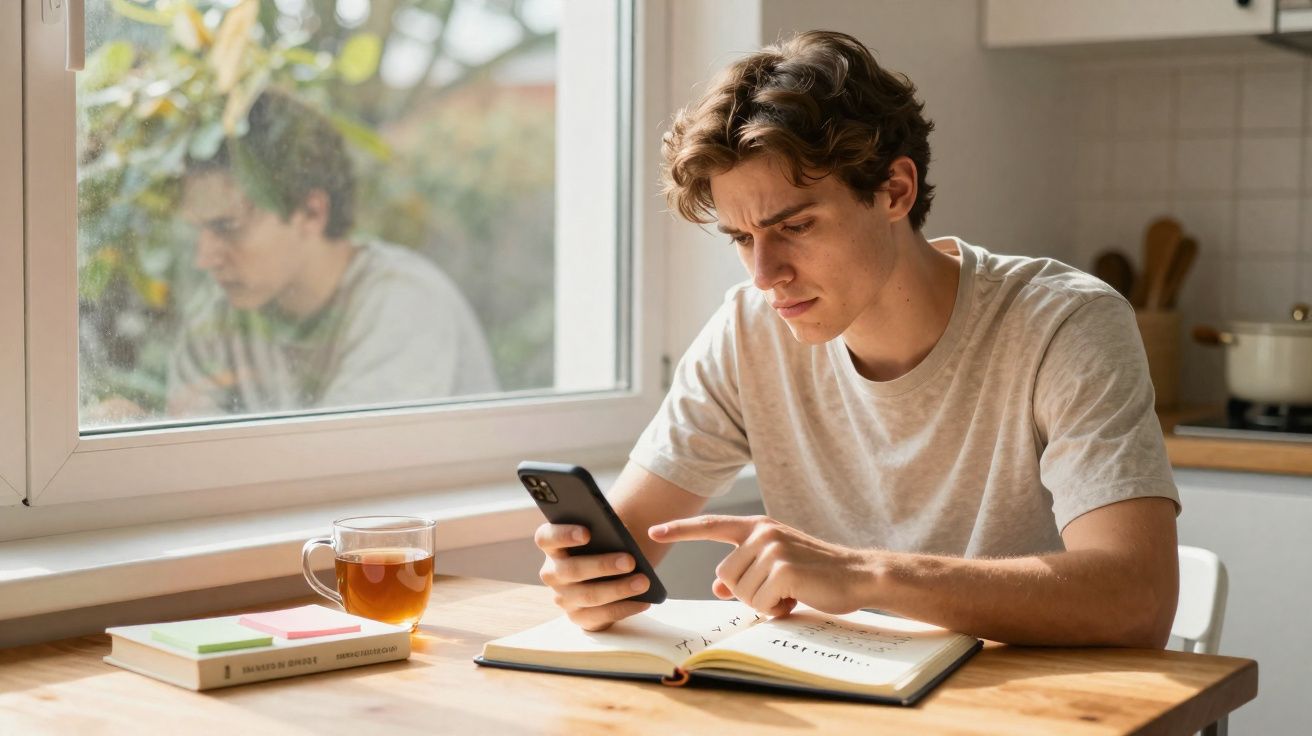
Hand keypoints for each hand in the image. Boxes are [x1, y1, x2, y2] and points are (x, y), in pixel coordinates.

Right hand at [534, 522, 651, 630]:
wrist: (611, 572)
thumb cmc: (606, 545)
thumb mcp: (604, 533)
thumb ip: (605, 529)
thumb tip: (619, 535)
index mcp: (553, 545)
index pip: (546, 538)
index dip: (564, 534)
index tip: (587, 533)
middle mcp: (552, 572)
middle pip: (571, 570)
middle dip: (602, 565)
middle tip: (630, 560)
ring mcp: (563, 597)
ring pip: (588, 595)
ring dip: (618, 589)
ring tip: (643, 581)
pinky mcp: (578, 617)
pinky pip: (601, 616)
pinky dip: (624, 608)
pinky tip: (643, 601)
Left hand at [649, 515, 874, 617]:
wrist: (858, 576)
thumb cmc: (816, 574)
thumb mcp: (776, 568)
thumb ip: (745, 572)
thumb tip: (718, 586)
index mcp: (757, 527)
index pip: (711, 525)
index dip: (680, 529)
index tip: (652, 531)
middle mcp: (762, 532)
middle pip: (724, 576)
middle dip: (748, 594)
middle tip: (780, 591)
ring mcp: (772, 548)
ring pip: (739, 592)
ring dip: (763, 602)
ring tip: (791, 592)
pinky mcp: (783, 568)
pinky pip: (759, 602)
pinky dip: (776, 609)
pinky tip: (797, 597)